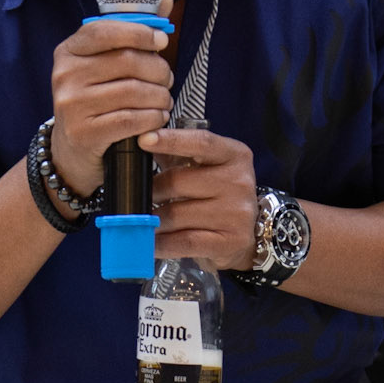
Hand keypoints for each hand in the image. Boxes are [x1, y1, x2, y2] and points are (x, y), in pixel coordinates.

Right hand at [49, 0, 173, 198]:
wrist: (71, 149)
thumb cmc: (96, 98)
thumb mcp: (104, 63)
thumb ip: (133, 31)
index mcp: (68, 51)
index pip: (104, 31)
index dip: (139, 32)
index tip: (161, 40)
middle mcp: (64, 75)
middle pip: (126, 61)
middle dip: (158, 69)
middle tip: (167, 78)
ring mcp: (71, 105)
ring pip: (133, 91)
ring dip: (160, 96)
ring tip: (165, 100)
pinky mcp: (84, 133)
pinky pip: (131, 120)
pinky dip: (153, 118)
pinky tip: (157, 118)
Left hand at [141, 126, 258, 271]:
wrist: (248, 232)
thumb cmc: (218, 193)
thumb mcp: (205, 166)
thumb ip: (176, 152)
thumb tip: (138, 140)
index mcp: (234, 155)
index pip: (201, 142)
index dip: (171, 140)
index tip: (143, 139)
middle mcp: (239, 182)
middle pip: (178, 181)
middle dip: (150, 190)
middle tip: (135, 195)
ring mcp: (237, 213)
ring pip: (176, 214)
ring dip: (151, 219)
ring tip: (139, 220)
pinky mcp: (230, 241)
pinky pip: (184, 242)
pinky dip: (161, 243)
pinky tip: (148, 242)